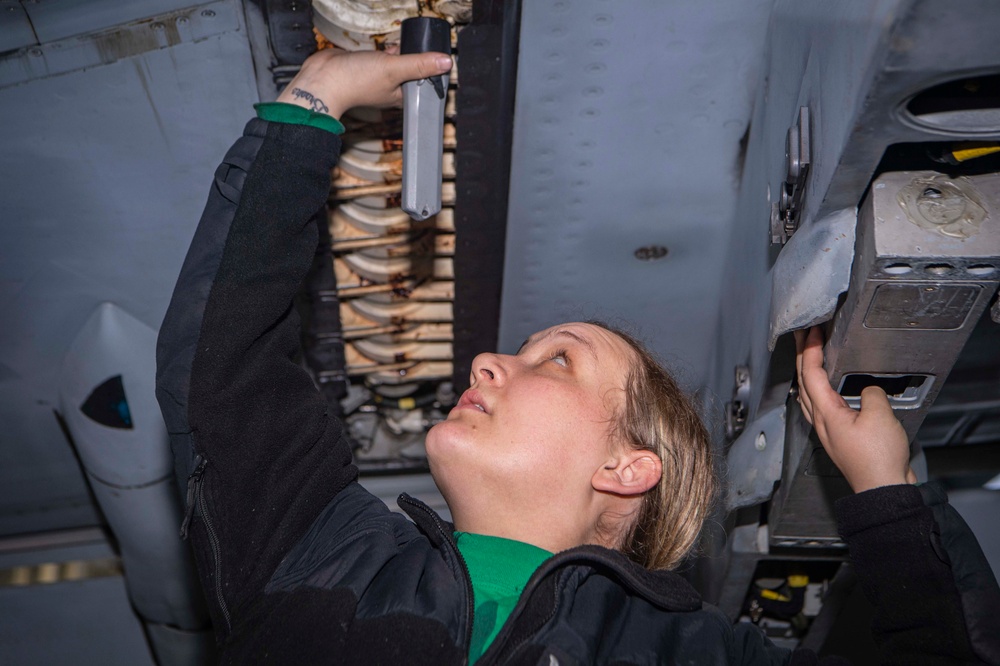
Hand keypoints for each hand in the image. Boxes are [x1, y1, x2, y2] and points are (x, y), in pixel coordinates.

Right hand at [276, 48, 452, 118]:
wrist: (323, 77)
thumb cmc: (356, 81)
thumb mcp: (394, 69)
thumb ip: (420, 64)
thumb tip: (446, 62)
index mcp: (402, 97)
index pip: (425, 86)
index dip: (434, 74)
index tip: (443, 60)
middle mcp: (393, 89)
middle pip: (414, 73)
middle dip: (420, 60)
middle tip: (430, 47)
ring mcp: (380, 77)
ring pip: (400, 63)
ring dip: (406, 53)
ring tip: (414, 43)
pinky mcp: (369, 65)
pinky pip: (386, 57)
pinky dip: (391, 50)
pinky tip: (394, 44)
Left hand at [793, 327, 916, 492]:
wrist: (883, 491)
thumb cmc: (878, 461)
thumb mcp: (880, 417)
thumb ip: (870, 394)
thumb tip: (866, 391)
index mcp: (825, 414)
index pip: (811, 374)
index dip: (811, 350)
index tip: (812, 332)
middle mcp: (820, 421)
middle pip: (803, 382)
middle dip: (803, 356)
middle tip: (805, 335)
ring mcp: (827, 430)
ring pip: (808, 394)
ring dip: (807, 371)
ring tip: (811, 355)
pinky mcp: (838, 437)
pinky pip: (820, 406)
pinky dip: (818, 389)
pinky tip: (825, 389)